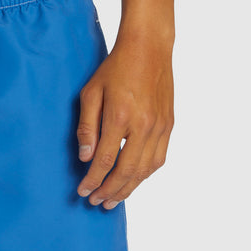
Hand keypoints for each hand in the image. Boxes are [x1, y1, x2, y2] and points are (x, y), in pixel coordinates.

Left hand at [75, 35, 173, 209]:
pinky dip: (145, 175)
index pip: (104, 161)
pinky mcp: (169, 125)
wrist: (149, 47)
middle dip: (109, 191)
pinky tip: (133, 181)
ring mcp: (159, 126)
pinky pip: (158, 159)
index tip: (82, 192)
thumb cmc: (115, 68)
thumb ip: (87, 128)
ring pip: (145, 170)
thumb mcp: (91, 93)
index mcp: (120, 116)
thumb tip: (85, 158)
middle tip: (96, 203)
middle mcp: (143, 124)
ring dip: (128, 189)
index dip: (92, 181)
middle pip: (126, 171)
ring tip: (113, 200)